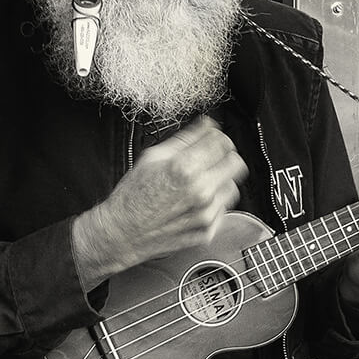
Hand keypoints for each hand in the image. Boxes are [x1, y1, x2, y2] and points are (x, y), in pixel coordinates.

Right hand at [72, 116, 248, 288]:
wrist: (123, 233)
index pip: (222, 142)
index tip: (212, 140)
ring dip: (221, 182)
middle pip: (236, 163)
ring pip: (233, 187)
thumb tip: (207, 125)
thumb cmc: (133, 196)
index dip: (217, 137)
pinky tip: (194, 202)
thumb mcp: (153, 157)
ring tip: (200, 183)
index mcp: (185, 168)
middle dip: (225, 157)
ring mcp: (206, 214)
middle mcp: (200, 192)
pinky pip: (224, 209)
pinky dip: (214, 203)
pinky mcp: (207, 231)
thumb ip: (186, 138)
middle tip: (212, 159)